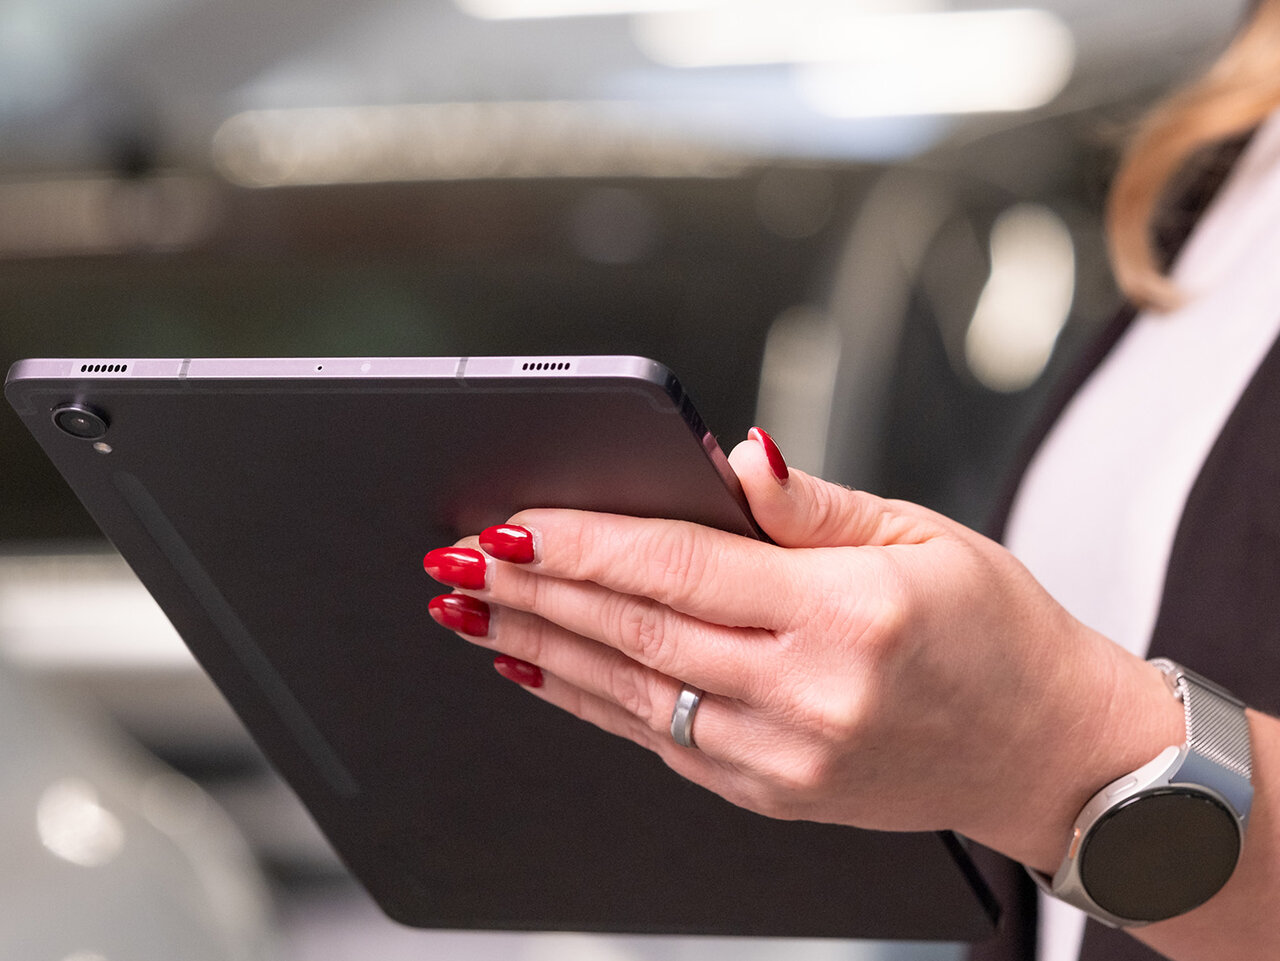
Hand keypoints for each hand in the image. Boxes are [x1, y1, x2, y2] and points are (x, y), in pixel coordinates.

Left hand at [424, 430, 1181, 871]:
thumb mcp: (924, 533)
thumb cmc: (997, 633)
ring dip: (541, 649)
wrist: (1051, 752)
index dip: (583, 542)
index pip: (679, 568)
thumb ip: (809, 503)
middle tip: (456, 562)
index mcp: (846, 614)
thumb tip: (731, 455)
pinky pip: (660, 743)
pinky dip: (591, 703)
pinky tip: (542, 671)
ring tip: (472, 614)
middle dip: (534, 593)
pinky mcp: (774, 792)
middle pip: (636, 632)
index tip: (509, 522)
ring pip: (632, 693)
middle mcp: (808, 695)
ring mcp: (786, 757)